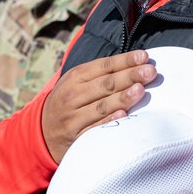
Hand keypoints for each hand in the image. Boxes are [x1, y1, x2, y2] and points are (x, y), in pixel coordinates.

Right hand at [41, 50, 156, 163]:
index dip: (125, 61)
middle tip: (150, 72)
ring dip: (122, 98)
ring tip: (141, 90)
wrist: (43, 131)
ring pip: (101, 106)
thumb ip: (100, 74)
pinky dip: (109, 121)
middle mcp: (72, 95)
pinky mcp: (76, 136)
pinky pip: (95, 128)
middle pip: (105, 85)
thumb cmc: (69, 101)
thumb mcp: (75, 82)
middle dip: (129, 76)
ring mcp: (73, 117)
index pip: (104, 66)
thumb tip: (134, 65)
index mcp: (74, 77)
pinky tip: (123, 114)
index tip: (144, 57)